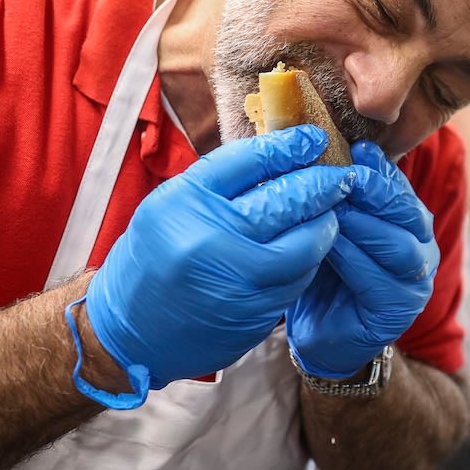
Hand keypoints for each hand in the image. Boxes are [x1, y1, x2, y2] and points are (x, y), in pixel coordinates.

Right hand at [85, 126, 352, 389]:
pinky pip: (298, 278)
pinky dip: (310, 258)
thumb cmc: (154, 257)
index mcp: (187, 202)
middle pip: (286, 200)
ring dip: (325, 222)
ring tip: (330, 209)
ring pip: (304, 243)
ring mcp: (236, 281)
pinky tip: (311, 245)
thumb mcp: (173, 203)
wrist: (129, 331)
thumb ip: (223, 179)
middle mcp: (211, 239)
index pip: (252, 160)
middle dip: (321, 183)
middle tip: (339, 174)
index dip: (290, 145)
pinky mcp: (254, 313)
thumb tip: (281, 152)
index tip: (313, 138)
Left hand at [286, 140, 438, 378]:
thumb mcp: (334, 224)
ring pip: (400, 247)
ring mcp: (414, 286)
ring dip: (365, 224)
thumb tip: (326, 142)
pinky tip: (330, 243)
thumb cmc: (325, 270)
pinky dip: (354, 258)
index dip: (382, 169)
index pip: (403, 190)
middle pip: (410, 214)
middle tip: (346, 177)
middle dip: (378, 193)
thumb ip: (342, 194)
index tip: (357, 149)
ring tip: (334, 208)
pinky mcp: (395, 314)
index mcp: (411, 225)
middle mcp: (422, 252)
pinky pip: (378, 281)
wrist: (320, 331)